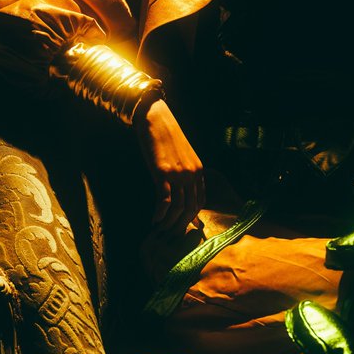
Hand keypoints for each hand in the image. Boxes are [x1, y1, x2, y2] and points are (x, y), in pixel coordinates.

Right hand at [133, 98, 204, 235]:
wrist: (154, 119)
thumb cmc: (165, 138)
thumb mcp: (180, 157)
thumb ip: (184, 174)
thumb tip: (182, 192)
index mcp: (199, 170)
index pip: (199, 201)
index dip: (190, 217)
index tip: (180, 226)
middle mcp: (192, 173)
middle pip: (190, 208)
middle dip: (180, 224)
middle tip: (169, 234)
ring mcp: (179, 174)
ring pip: (178, 207)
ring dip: (169, 222)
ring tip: (160, 229)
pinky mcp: (163, 173)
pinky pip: (165, 200)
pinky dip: (160, 213)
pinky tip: (154, 219)